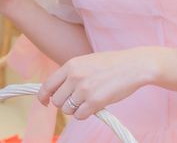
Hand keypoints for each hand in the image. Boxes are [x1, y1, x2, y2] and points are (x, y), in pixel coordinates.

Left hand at [38, 48, 159, 119]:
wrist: (132, 66)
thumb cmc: (111, 64)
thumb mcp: (86, 61)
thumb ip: (71, 73)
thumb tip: (57, 90)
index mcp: (71, 64)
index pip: (47, 84)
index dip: (43, 96)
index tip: (45, 102)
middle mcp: (74, 76)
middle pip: (56, 100)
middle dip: (64, 104)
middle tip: (76, 101)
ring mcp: (84, 89)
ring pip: (67, 110)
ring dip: (75, 110)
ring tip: (87, 101)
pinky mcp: (95, 102)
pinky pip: (80, 116)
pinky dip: (84, 114)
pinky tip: (93, 106)